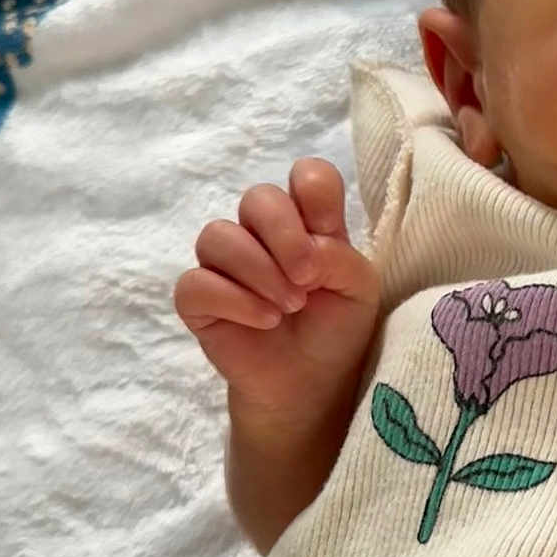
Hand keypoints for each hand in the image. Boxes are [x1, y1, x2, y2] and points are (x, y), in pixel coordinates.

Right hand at [173, 158, 380, 419]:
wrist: (313, 382)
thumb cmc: (337, 329)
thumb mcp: (359, 289)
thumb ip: (340, 255)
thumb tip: (307, 246)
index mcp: (308, 222)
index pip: (307, 175)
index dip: (313, 193)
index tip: (327, 231)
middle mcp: (262, 234)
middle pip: (258, 197)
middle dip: (285, 236)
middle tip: (308, 279)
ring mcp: (225, 262)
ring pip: (219, 236)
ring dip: (260, 272)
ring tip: (289, 307)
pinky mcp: (198, 298)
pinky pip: (198, 282)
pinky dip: (236, 300)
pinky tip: (264, 320)